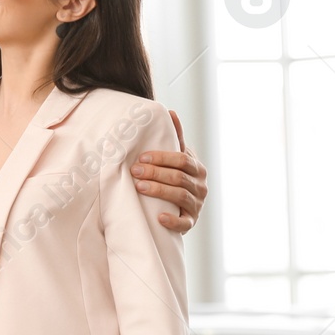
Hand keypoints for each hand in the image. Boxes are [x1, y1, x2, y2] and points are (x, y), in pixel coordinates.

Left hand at [132, 109, 205, 233]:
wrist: (181, 209)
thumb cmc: (175, 179)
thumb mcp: (177, 159)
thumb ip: (175, 139)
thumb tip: (169, 111)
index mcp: (197, 169)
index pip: (182, 160)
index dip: (162, 158)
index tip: (141, 158)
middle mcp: (200, 186)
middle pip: (179, 177)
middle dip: (156, 173)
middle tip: (134, 171)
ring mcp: (197, 205)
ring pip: (180, 196)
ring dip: (159, 191)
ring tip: (139, 187)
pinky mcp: (191, 222)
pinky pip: (184, 223)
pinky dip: (172, 220)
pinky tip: (159, 217)